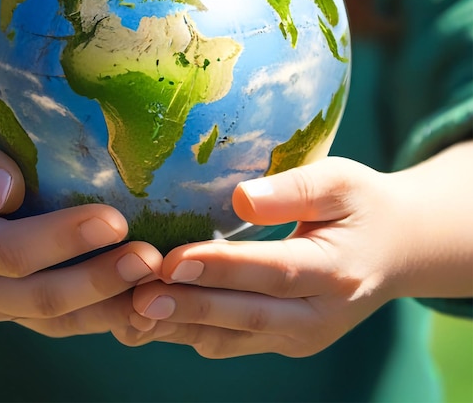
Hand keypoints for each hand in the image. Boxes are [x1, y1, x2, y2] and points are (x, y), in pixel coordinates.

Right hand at [0, 127, 161, 337]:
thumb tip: (7, 189)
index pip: (9, 250)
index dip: (61, 239)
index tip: (115, 220)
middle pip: (42, 297)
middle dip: (99, 280)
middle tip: (149, 259)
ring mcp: (8, 310)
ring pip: (64, 321)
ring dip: (114, 306)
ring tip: (158, 282)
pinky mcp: (34, 316)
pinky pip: (75, 324)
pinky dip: (113, 317)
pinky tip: (151, 301)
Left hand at [114, 157, 413, 357]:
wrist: (395, 249)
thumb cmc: (362, 205)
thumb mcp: (340, 182)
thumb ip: (295, 190)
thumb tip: (242, 198)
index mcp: (336, 271)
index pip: (273, 272)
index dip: (222, 268)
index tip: (173, 260)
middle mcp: (318, 316)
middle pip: (247, 315)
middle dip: (190, 307)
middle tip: (137, 297)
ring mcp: (300, 336)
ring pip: (232, 338)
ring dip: (180, 326)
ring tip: (130, 310)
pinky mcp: (283, 340)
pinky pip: (230, 342)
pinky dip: (190, 331)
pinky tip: (152, 316)